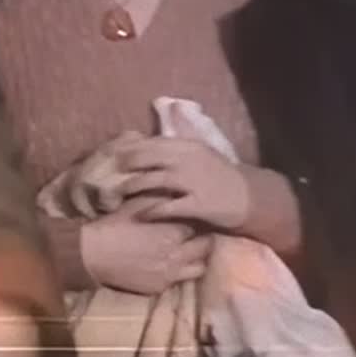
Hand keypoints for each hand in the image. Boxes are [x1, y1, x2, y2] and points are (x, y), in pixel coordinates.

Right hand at [80, 195, 211, 294]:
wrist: (92, 255)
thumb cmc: (112, 226)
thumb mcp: (135, 205)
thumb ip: (159, 201)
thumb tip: (175, 195)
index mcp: (174, 233)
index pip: (198, 226)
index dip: (196, 221)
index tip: (192, 217)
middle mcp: (178, 256)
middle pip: (205, 248)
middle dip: (203, 239)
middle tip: (195, 234)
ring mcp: (171, 275)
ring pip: (199, 268)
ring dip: (196, 259)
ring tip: (187, 252)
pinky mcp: (160, 288)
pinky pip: (179, 281)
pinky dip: (178, 272)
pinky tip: (167, 264)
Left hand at [114, 137, 249, 230]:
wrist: (252, 196)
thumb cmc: (218, 175)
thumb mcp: (196, 154)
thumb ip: (170, 149)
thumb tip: (137, 143)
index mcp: (185, 145)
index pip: (148, 142)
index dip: (125, 148)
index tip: (107, 154)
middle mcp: (187, 159)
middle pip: (145, 158)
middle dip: (122, 166)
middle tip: (104, 175)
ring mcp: (193, 181)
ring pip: (152, 180)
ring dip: (131, 187)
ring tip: (115, 195)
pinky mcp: (198, 204)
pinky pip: (168, 206)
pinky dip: (151, 209)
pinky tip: (139, 214)